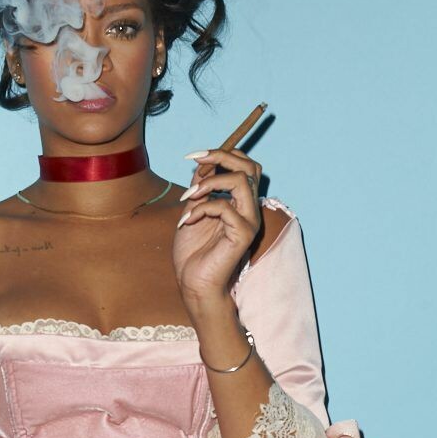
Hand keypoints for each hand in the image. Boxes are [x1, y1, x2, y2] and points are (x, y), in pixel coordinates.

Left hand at [172, 148, 262, 304]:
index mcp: (240, 203)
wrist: (193, 283)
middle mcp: (249, 209)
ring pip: (241, 181)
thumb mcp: (192, 211)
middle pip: (249, 167)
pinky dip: (202, 208)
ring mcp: (249, 221)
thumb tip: (201, 164)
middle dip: (221, 156)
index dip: (222, 154)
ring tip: (189, 196)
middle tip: (197, 159)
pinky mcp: (244, 234)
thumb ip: (200, 189)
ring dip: (210, 181)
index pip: (244, 166)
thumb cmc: (193, 252)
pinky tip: (187, 221)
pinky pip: (225, 207)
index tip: (194, 156)